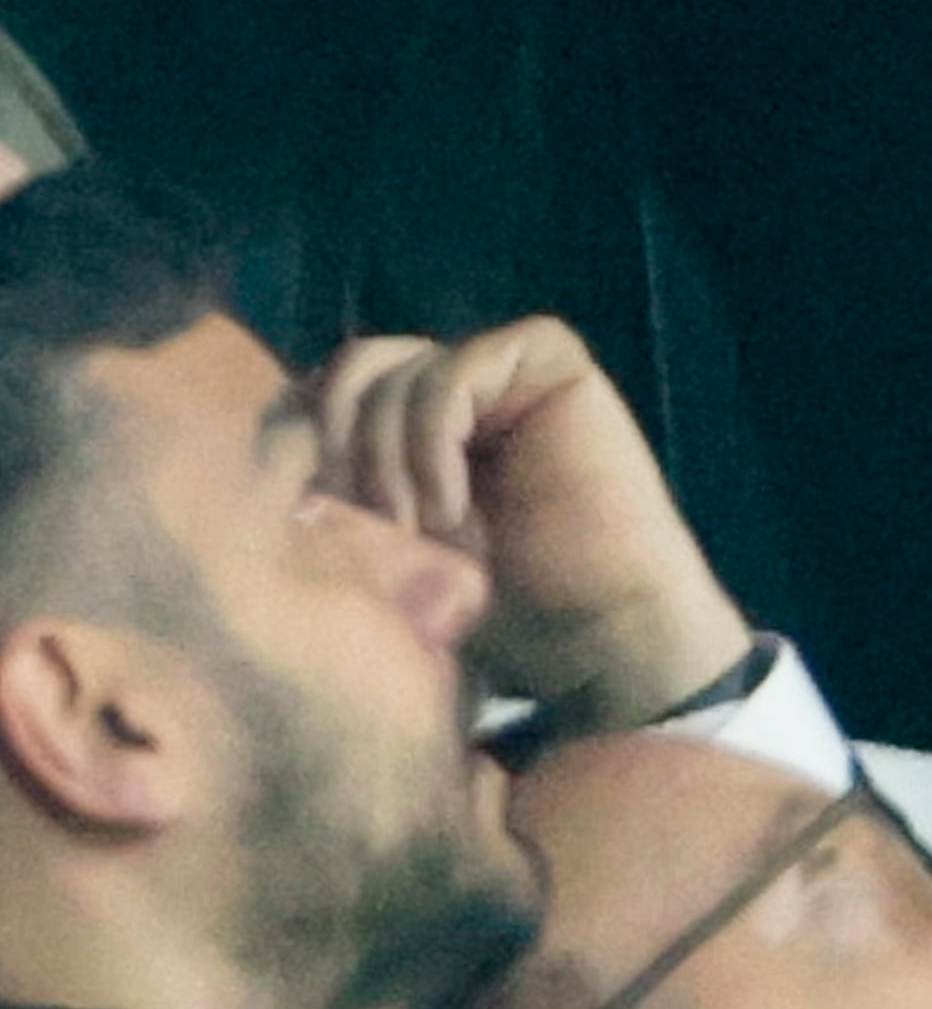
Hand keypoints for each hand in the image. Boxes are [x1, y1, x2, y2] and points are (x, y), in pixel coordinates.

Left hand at [311, 317, 750, 731]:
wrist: (604, 642)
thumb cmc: (496, 620)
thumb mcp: (376, 558)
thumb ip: (327, 496)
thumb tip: (252, 445)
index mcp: (415, 428)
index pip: (320, 394)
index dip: (299, 448)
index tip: (312, 529)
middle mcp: (458, 392)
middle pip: (346, 370)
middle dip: (336, 451)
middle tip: (370, 534)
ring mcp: (504, 374)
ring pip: (388, 371)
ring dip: (386, 461)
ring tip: (421, 537)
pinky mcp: (551, 366)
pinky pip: (450, 373)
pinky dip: (432, 442)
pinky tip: (455, 511)